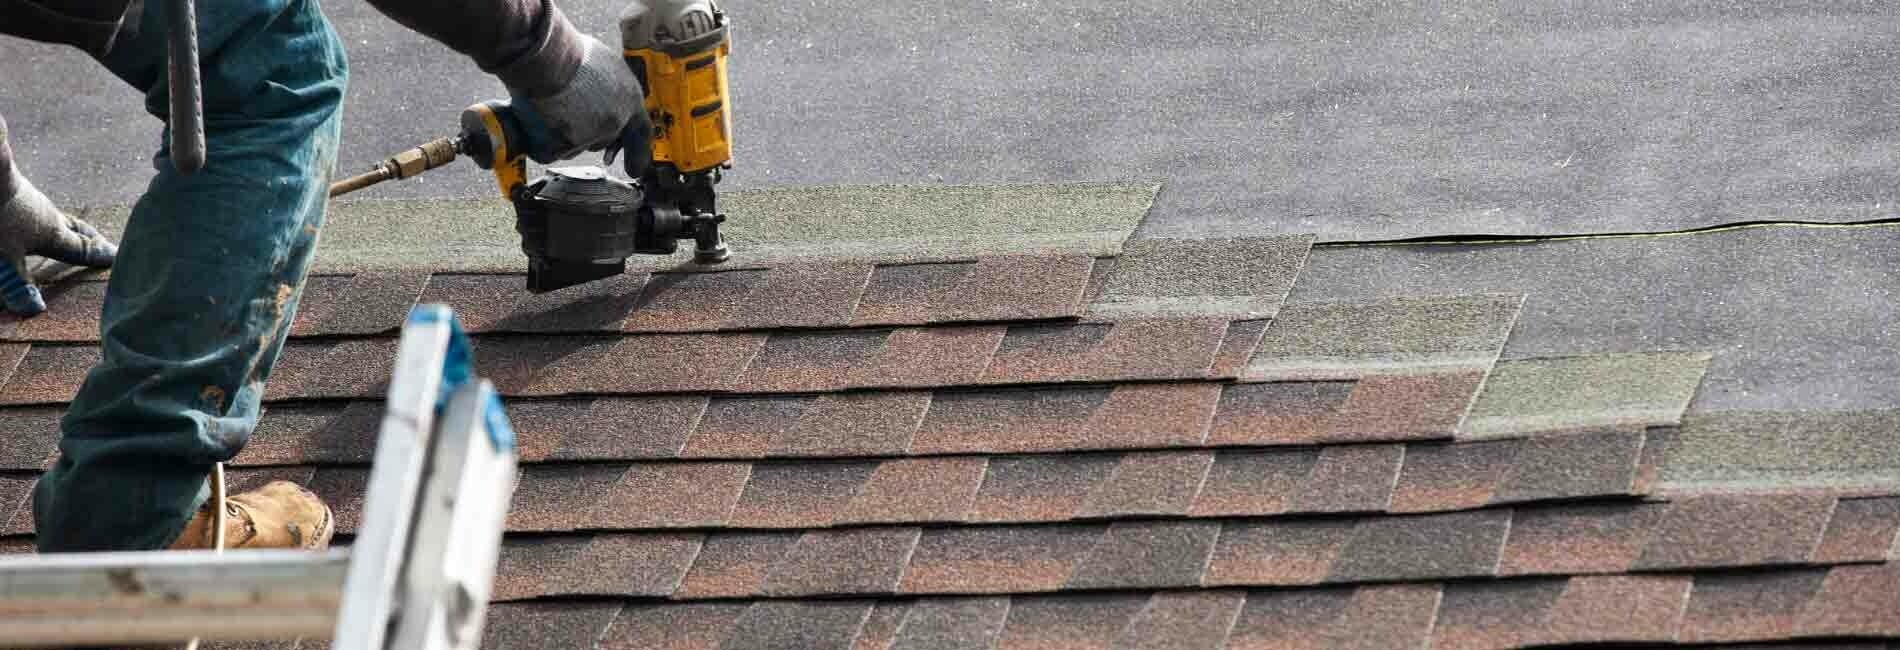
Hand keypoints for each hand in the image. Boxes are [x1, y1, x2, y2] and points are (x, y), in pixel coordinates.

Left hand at [0, 171, 116, 315]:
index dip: (99, 255)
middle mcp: (49, 215)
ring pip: (56, 216)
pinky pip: (35, 206)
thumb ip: (17, 283)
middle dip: (90, 237)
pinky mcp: (13, 189)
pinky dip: (42, 215)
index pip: (82, 248)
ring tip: (68, 232)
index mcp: (53, 234)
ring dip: (66, 225)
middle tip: (103, 243)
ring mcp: (32, 200)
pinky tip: (31, 215)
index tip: (117, 258)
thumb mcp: (4, 257)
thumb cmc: (0, 216)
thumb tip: (35, 309)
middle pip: (76, 227)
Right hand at [507, 35, 647, 163]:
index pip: (640, 132)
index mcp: (628, 97)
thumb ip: (608, 81)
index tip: (634, 168)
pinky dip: (538, 139)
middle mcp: (614, 121)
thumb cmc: (568, 51)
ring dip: (559, 133)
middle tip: (565, 111)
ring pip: (573, 146)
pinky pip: (549, 151)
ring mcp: (590, 136)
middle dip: (585, 131)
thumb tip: (601, 88)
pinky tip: (534, 118)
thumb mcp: (602, 59)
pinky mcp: (565, 146)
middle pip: (600, 140)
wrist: (546, 58)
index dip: (637, 152)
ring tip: (546, 103)